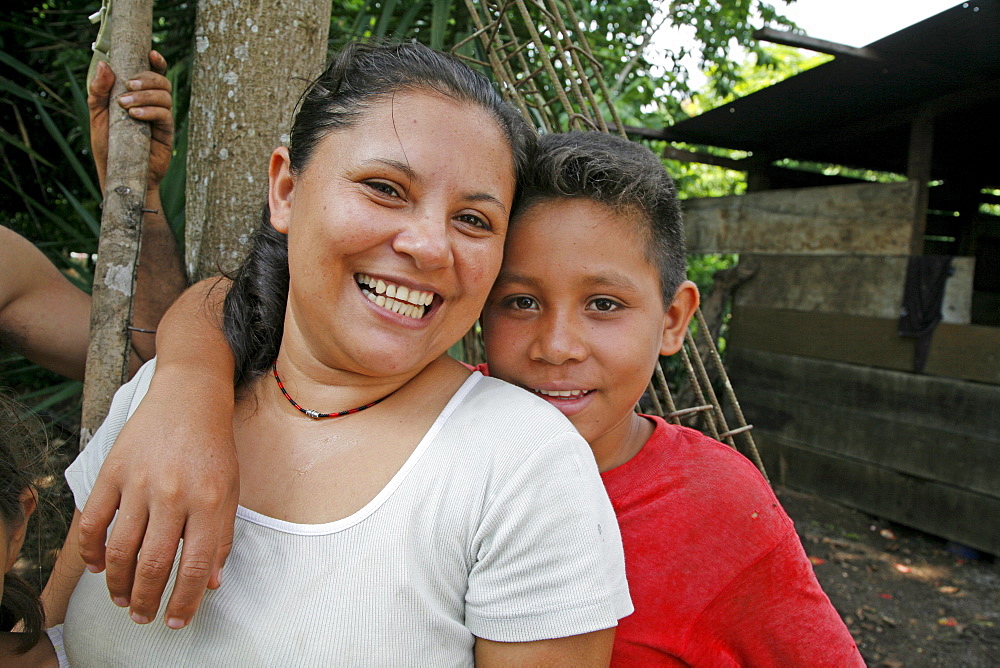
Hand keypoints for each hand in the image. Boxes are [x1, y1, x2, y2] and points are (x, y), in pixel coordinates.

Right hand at [77, 366, 238, 629]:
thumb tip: (210, 582)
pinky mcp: (113, 471)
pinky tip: (99, 565)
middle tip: (143, 616)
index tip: (177, 620)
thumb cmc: (214, 447)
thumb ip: (221, 537)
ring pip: (120, 549)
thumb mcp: (231, 490)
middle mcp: (174, 494)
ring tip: (122, 599)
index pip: (195, 566)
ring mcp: (140, 482)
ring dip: (118, 583)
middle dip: (146, 600)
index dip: (185, 600)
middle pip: (153, 563)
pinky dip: (92, 549)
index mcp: (210, 501)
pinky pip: (93, 520)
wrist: (190, 397)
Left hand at [89, 49, 173, 193]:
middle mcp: (153, 105)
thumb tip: (104, 64)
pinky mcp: (165, 133)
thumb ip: (99, 91)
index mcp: (139, 96)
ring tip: (126, 105)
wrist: (117, 174)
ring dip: (146, 95)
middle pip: (161, 81)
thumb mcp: (97, 115)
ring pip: (165, 96)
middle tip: (128, 85)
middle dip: (147, 78)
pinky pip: (165, 115)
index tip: (151, 53)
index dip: (156, 61)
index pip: (153, 73)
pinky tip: (135, 115)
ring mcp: (160, 119)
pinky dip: (150, 111)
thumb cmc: (108, 146)